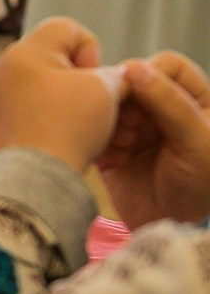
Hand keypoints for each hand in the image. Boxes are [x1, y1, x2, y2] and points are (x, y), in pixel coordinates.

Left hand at [0, 18, 118, 172]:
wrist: (36, 175)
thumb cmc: (70, 125)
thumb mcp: (105, 89)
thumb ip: (116, 73)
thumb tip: (116, 76)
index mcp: (25, 51)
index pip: (67, 28)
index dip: (92, 50)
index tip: (94, 79)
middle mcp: (5, 68)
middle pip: (56, 56)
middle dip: (83, 77)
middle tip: (93, 102)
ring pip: (47, 83)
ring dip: (72, 98)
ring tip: (84, 122)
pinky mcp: (1, 119)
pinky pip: (34, 105)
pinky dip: (55, 115)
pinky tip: (68, 135)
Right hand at [95, 54, 209, 227]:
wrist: (178, 227)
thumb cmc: (202, 184)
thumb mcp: (197, 140)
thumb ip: (169, 103)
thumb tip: (134, 67)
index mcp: (193, 101)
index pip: (167, 66)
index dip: (151, 74)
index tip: (140, 94)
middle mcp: (163, 110)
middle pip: (132, 83)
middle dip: (126, 101)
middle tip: (131, 127)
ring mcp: (136, 129)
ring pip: (110, 105)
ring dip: (111, 122)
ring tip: (122, 145)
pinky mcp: (113, 149)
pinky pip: (95, 131)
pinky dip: (98, 141)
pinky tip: (111, 158)